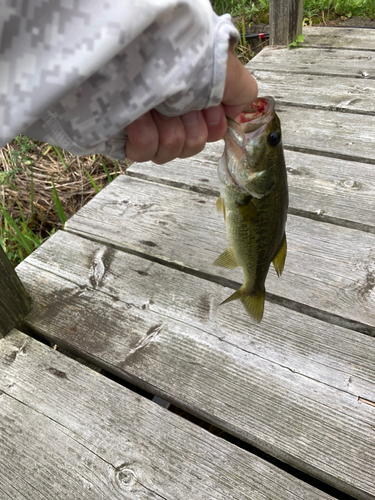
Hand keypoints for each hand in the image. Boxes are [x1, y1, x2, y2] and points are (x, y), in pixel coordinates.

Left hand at [126, 47, 257, 163]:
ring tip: (157, 107)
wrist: (140, 44)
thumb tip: (236, 113)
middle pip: (191, 146)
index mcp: (194, 96)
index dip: (212, 126)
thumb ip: (242, 92)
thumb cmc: (183, 52)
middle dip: (191, 128)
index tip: (209, 110)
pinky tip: (138, 118)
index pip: (210, 132)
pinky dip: (144, 136)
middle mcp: (171, 109)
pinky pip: (142, 153)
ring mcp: (147, 122)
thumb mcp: (225, 70)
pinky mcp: (123, 134)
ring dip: (169, 131)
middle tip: (181, 105)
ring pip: (169, 152)